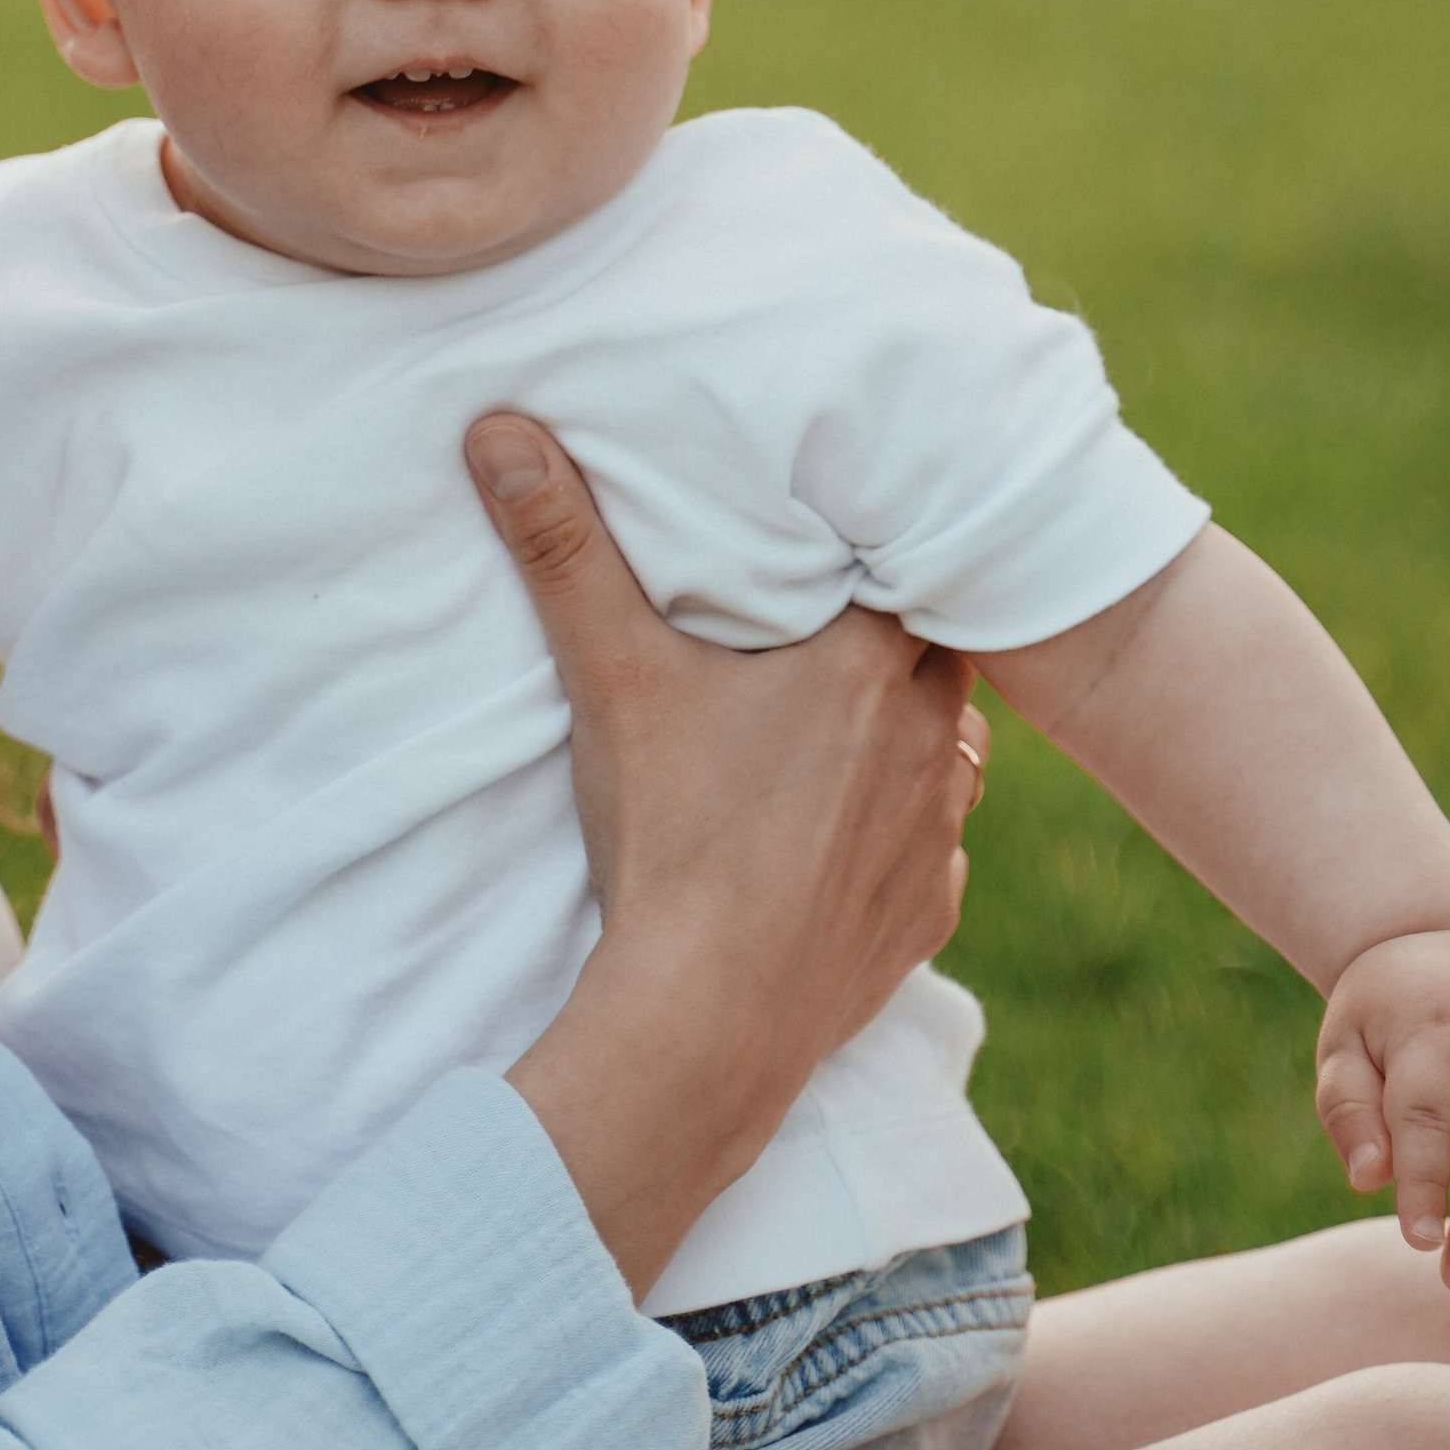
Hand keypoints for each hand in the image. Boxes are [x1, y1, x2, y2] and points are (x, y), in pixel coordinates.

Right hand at [469, 411, 982, 1297]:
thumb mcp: (611, 675)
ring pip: (950, 746)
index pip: (913, 567)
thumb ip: (563, 547)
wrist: (706, 1020)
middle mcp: (935, 736)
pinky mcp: (928, 911)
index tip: (836, 550)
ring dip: (904, 733)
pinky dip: (895, 833)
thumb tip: (500, 429)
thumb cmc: (669, 835)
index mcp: (872, 660)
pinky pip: (933, 846)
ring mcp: (940, 831)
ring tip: (832, 729)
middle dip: (891, 638)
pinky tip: (834, 837)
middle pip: (938, 652)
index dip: (877, 556)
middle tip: (822, 631)